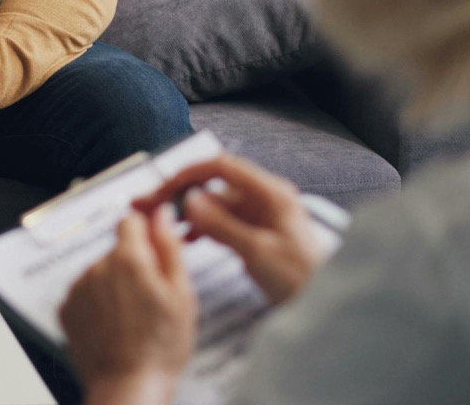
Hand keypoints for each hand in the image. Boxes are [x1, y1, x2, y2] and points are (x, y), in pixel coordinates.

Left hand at [60, 207, 196, 404]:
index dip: (146, 231)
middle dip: (133, 264)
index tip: (155, 246)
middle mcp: (97, 268)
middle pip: (116, 249)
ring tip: (134, 316)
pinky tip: (115, 324)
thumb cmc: (161, 347)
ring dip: (115, 283)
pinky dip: (98, 302)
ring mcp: (78, 288)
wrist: (129, 385)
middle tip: (151, 296)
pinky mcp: (67, 308)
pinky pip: (85, 292)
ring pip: (100, 271)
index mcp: (128, 260)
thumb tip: (162, 215)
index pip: (131, 220)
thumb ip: (169, 247)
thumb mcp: (182, 294)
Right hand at [133, 154, 323, 303]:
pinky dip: (198, 227)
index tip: (162, 187)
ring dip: (184, 211)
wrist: (324, 302)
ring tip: (157, 224)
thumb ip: (223, 225)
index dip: (189, 172)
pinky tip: (182, 239)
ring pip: (212, 204)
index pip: (222, 167)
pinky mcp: (252, 231)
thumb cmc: (300, 278)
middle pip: (212, 185)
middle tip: (146, 204)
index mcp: (271, 193)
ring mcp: (257, 214)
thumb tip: (190, 200)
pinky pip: (219, 221)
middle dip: (178, 192)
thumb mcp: (259, 253)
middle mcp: (263, 198)